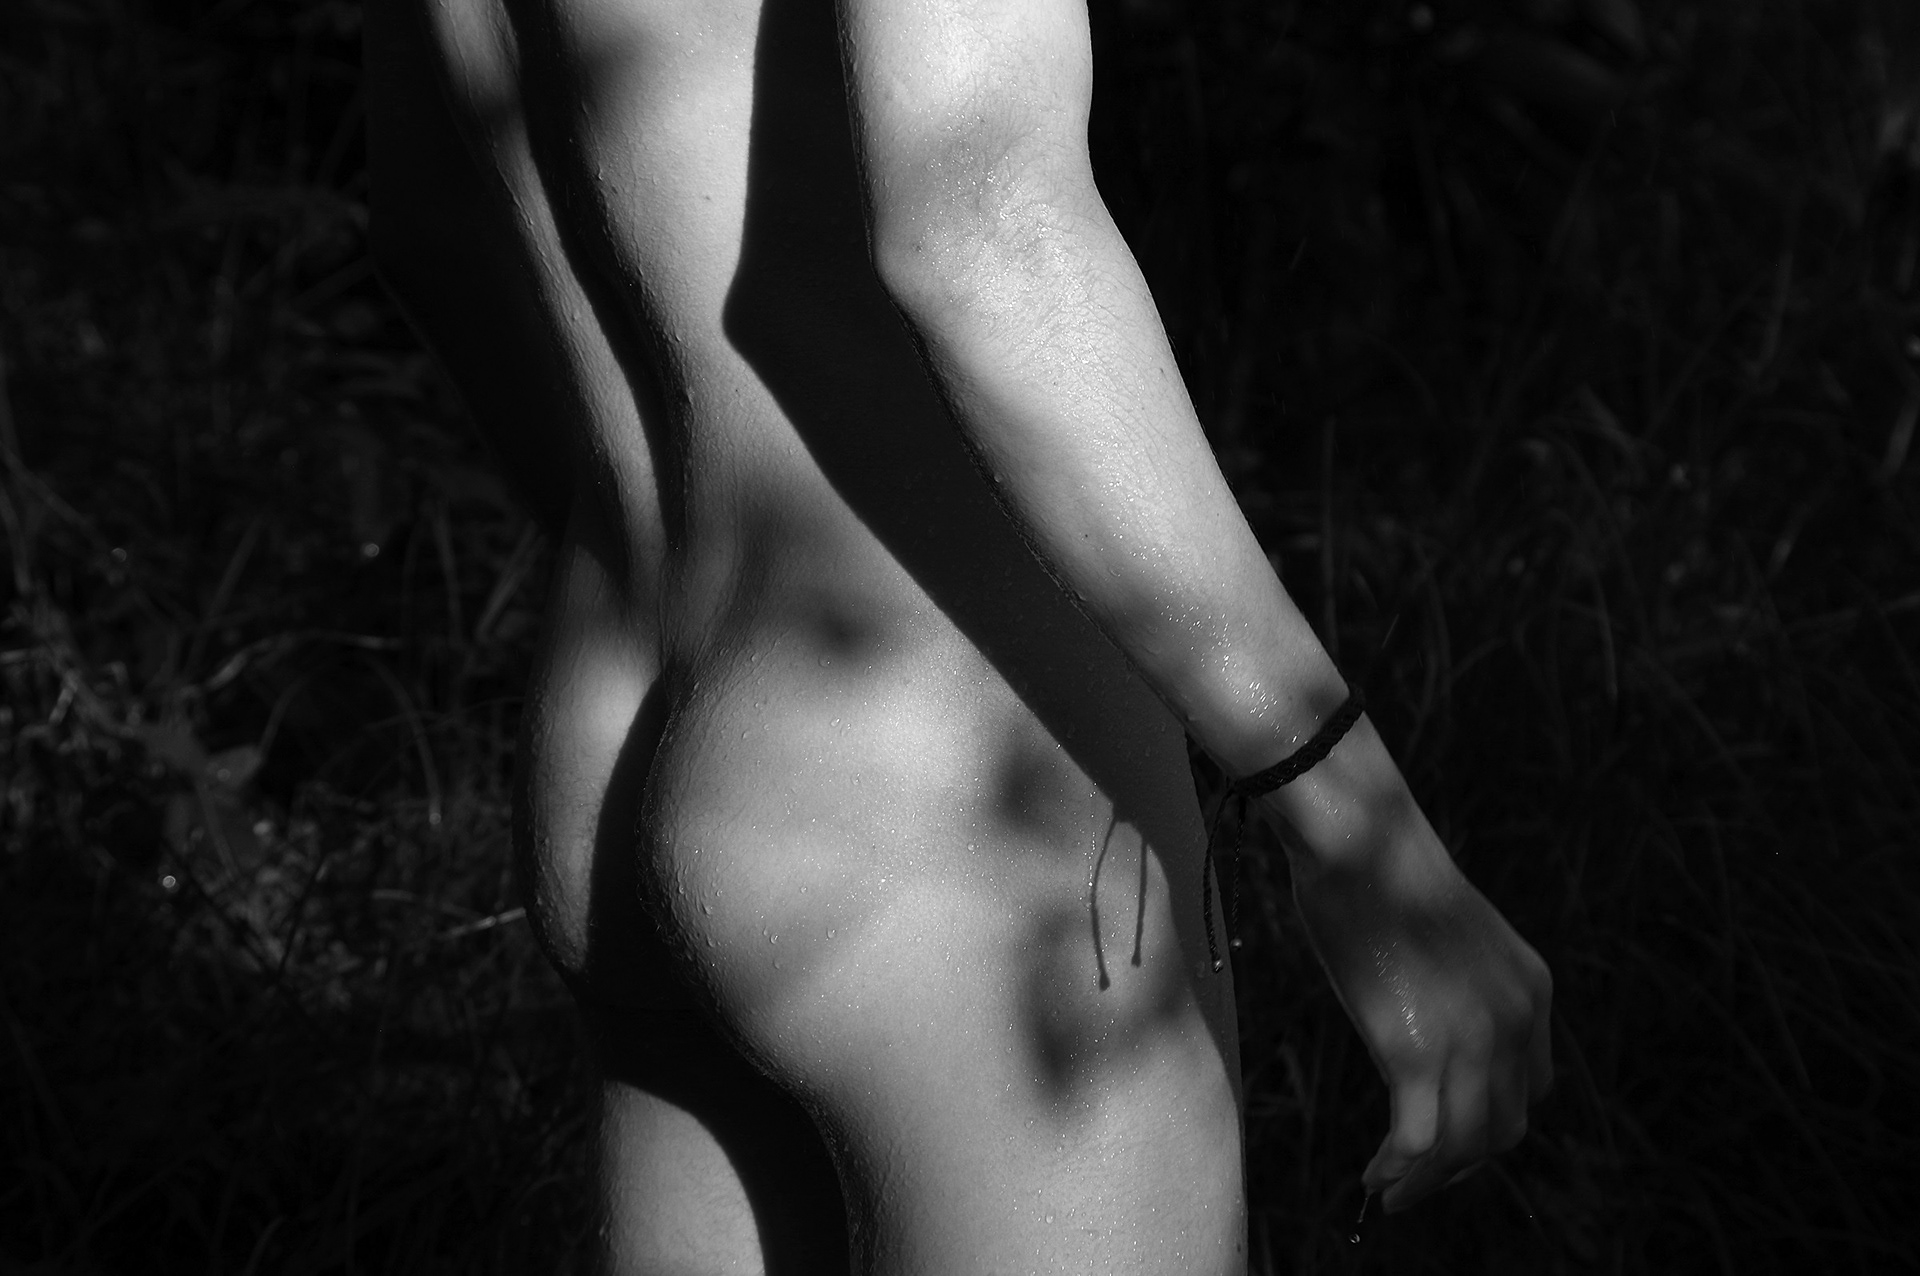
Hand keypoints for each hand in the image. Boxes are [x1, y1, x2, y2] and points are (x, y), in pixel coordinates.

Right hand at [1279, 803, 1552, 1212]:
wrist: (1363, 843)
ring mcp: (1469, 1041)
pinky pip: (1418, 1142)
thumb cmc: (1385, 872)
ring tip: (1392, 1192)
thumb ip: (1457, 989)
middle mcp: (1514, 1022)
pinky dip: (1397, 1171)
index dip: (1491, 1120)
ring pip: (1463, 1147)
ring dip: (1428, 1183)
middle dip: (1462, 1164)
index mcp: (1531, 991)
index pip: (1530, 1088)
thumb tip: (1423, 1030)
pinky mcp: (1415, 1052)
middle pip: (1502, 1128)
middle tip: (1419, 1178)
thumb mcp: (1451, 936)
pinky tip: (1375, 1178)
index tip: (1451, 1133)